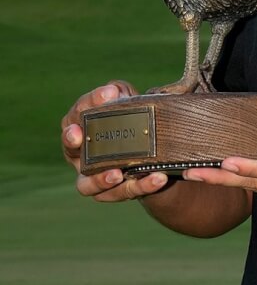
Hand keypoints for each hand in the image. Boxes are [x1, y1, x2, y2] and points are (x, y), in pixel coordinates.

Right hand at [60, 81, 168, 201]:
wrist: (151, 153)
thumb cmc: (129, 121)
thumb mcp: (126, 101)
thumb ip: (120, 92)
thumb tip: (113, 91)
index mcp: (79, 130)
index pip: (76, 114)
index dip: (86, 104)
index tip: (103, 95)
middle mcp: (79, 156)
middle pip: (69, 150)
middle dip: (71, 142)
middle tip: (78, 135)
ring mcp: (94, 178)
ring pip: (88, 185)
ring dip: (101, 180)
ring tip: (118, 174)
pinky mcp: (116, 192)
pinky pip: (124, 193)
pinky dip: (141, 186)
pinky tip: (158, 177)